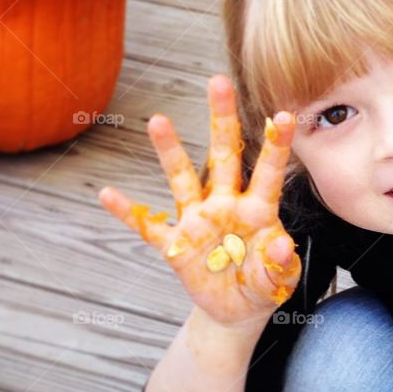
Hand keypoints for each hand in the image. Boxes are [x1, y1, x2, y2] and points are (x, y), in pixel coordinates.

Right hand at [99, 75, 302, 327]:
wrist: (237, 310)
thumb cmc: (263, 286)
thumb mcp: (279, 282)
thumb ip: (280, 265)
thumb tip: (282, 246)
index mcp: (258, 212)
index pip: (268, 173)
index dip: (275, 146)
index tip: (285, 115)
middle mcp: (225, 206)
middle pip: (223, 157)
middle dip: (221, 120)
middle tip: (218, 80)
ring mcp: (197, 222)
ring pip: (182, 180)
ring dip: (170, 152)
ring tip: (157, 120)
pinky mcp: (175, 246)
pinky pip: (148, 227)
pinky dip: (129, 213)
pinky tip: (107, 195)